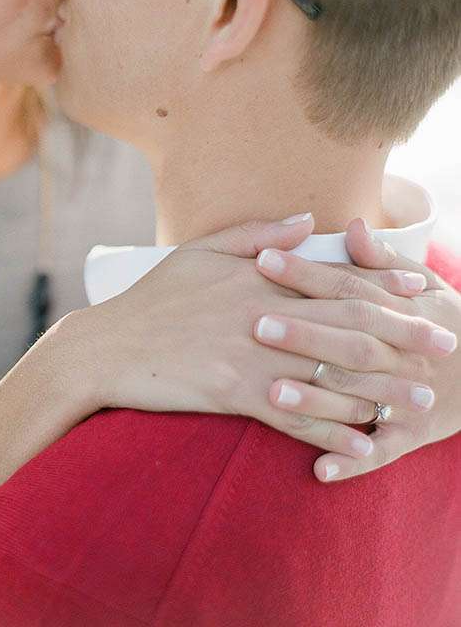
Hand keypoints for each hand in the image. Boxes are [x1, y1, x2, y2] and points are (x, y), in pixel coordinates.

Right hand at [65, 214, 456, 464]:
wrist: (105, 346)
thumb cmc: (151, 299)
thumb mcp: (198, 252)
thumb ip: (257, 235)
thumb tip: (307, 219)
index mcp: (257, 278)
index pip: (332, 278)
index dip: (382, 283)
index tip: (422, 289)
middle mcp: (261, 314)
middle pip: (346, 325)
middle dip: (402, 335)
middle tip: (445, 346)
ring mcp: (249, 356)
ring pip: (329, 375)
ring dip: (380, 390)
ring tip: (419, 401)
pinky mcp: (232, 393)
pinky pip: (294, 417)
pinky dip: (331, 431)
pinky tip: (362, 443)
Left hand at [256, 219, 460, 481]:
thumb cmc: (445, 322)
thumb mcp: (426, 286)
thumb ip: (381, 260)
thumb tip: (351, 225)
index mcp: (401, 311)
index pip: (348, 288)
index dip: (307, 273)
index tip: (263, 259)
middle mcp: (403, 352)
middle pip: (350, 340)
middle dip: (304, 333)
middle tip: (255, 324)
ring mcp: (409, 396)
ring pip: (360, 396)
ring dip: (318, 399)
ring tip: (274, 394)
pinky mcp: (412, 435)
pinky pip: (380, 452)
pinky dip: (351, 463)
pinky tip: (318, 472)